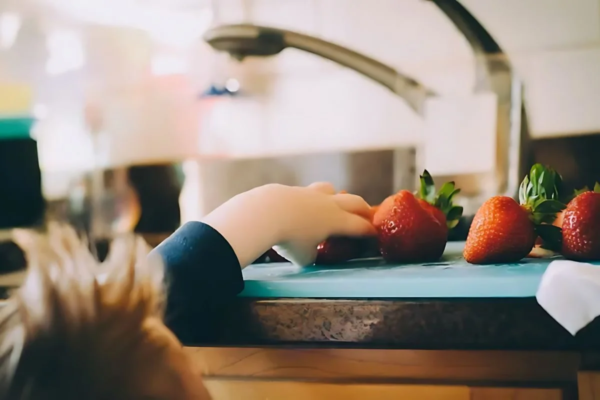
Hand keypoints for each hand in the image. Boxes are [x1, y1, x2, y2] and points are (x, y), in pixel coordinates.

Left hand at [202, 183, 375, 266]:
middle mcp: (328, 204)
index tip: (375, 234)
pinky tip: (302, 207)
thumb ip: (311, 256)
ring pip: (330, 189)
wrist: (266, 213)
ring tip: (334, 203)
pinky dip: (310, 200)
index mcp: (337, 221)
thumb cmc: (289, 239)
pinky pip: (308, 192)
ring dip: (336, 196)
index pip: (360, 226)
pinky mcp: (293, 190)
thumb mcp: (303, 257)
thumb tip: (309, 254)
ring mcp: (310, 194)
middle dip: (363, 209)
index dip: (370, 231)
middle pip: (354, 202)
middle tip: (367, 215)